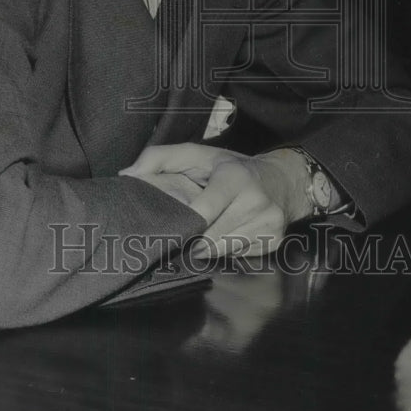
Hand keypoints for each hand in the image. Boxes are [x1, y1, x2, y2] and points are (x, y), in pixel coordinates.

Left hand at [121, 144, 310, 258]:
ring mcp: (268, 223)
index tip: (174, 227)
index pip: (206, 209)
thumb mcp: (197, 155)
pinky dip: (225, 249)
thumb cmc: (229, 167)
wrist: (282, 181)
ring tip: (203, 233)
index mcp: (235, 177)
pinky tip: (225, 235)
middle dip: (194, 237)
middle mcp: (256, 200)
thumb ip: (159, 159)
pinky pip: (237, 255)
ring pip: (222, 249)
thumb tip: (127, 175)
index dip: (188, 222)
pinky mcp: (273, 241)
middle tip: (183, 233)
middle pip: (211, 236)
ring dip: (208, 246)